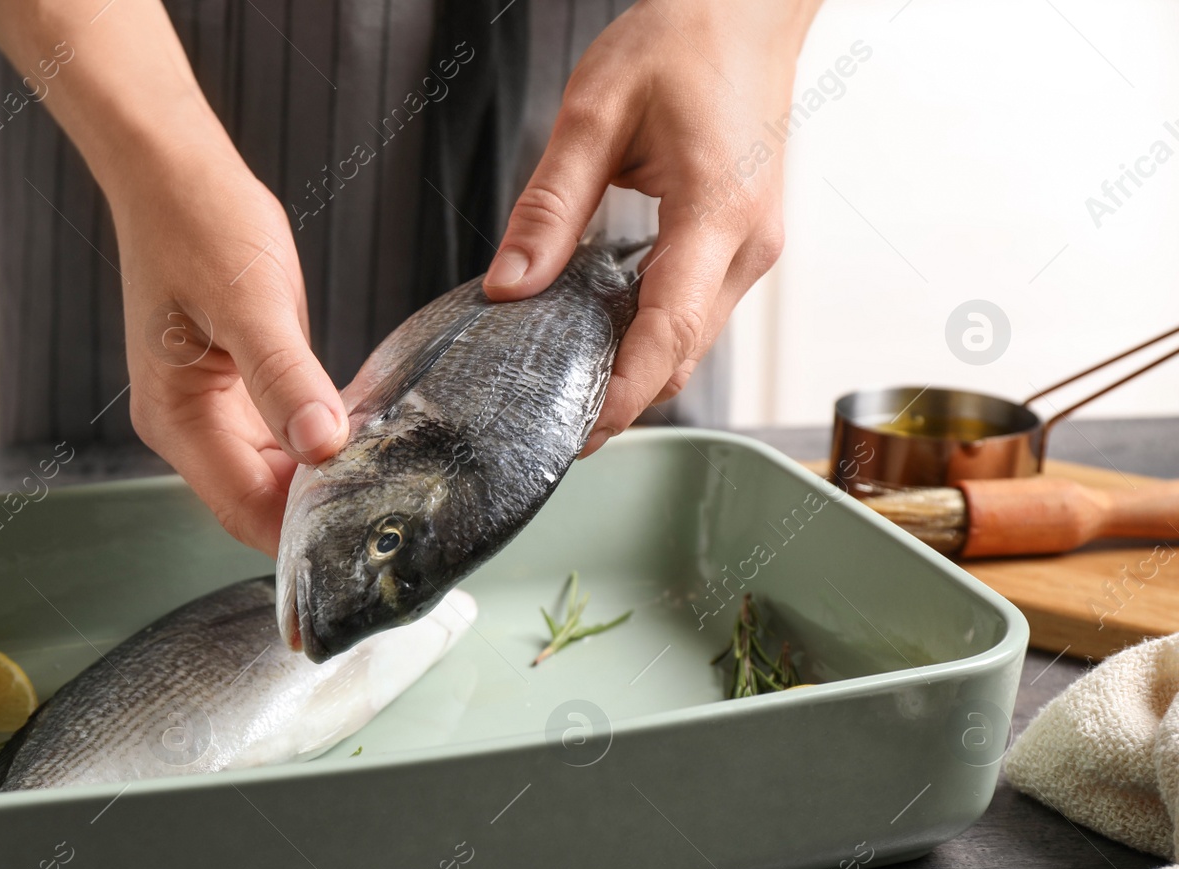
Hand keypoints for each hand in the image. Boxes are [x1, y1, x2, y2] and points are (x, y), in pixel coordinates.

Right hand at [0, 0, 346, 555]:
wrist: (175, 174)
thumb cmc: (200, 224)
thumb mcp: (249, 300)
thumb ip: (284, 377)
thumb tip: (322, 443)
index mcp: (177, 419)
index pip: (245, 509)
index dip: (303, 533)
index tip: (367, 536)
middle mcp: (189, 428)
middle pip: (260, 503)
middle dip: (321, 513)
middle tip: (396, 509)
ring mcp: (212, 413)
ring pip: (274, 476)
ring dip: (324, 481)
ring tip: (391, 480)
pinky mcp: (236, 391)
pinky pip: (283, 440)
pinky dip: (321, 443)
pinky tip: (367, 436)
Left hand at [483, 0, 823, 453]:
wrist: (748, 7)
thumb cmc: (682, 40)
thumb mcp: (595, 112)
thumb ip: (550, 206)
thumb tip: (510, 286)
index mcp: (716, 211)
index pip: (669, 333)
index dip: (625, 394)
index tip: (578, 432)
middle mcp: (748, 243)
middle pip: (683, 354)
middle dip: (622, 400)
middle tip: (551, 428)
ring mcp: (753, 248)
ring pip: (692, 340)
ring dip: (636, 371)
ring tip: (566, 390)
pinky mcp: (743, 243)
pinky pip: (695, 311)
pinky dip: (650, 336)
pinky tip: (600, 338)